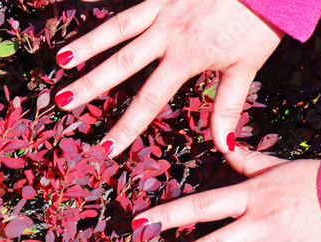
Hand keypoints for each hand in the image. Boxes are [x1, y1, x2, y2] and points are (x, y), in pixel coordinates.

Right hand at [55, 0, 283, 155]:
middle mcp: (167, 34)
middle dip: (90, 85)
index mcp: (186, 58)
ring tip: (61, 61)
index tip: (107, 148)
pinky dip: (100, 5)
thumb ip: (228, 106)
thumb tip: (223, 146)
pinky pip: (128, 1)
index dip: (126, 126)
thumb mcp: (247, 66)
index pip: (149, 100)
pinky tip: (80, 7)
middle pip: (121, 64)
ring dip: (87, 45)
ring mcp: (162, 8)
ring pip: (117, 29)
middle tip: (63, 102)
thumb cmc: (260, 22)